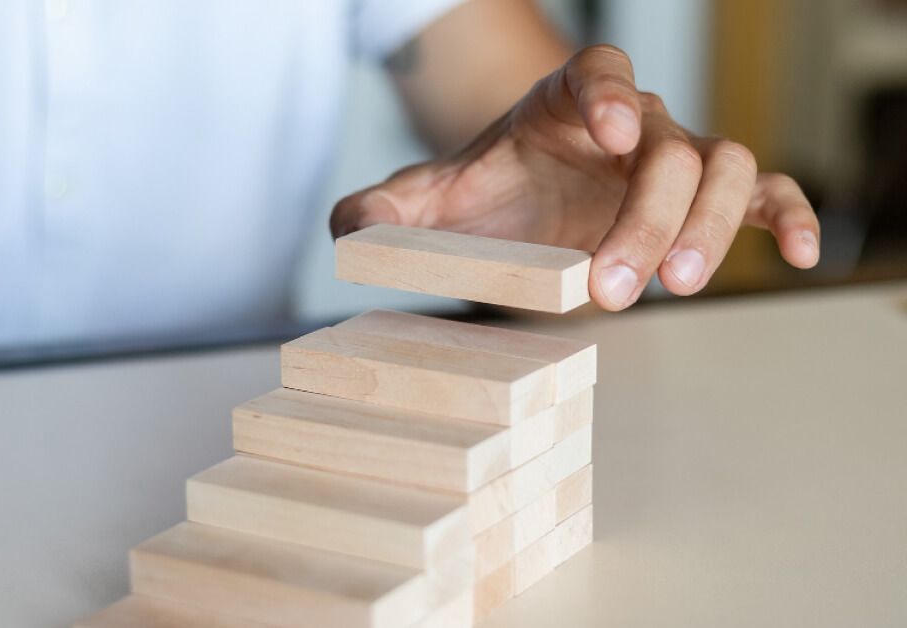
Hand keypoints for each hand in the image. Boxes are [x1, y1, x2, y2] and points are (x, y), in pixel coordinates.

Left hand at [330, 45, 820, 310]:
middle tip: (612, 289)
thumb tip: (347, 229)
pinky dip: (788, 216)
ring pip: (725, 166)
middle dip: (648, 219)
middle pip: (671, 146)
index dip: (610, 96)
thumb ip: (384, 208)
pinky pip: (764, 193)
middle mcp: (633, 124)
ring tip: (678, 287)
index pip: (599, 74)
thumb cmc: (486, 189)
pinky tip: (798, 255)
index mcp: (565, 103)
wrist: (525, 197)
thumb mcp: (427, 200)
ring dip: (711, 228)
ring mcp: (675, 159)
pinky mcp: (703, 201)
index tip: (614, 133)